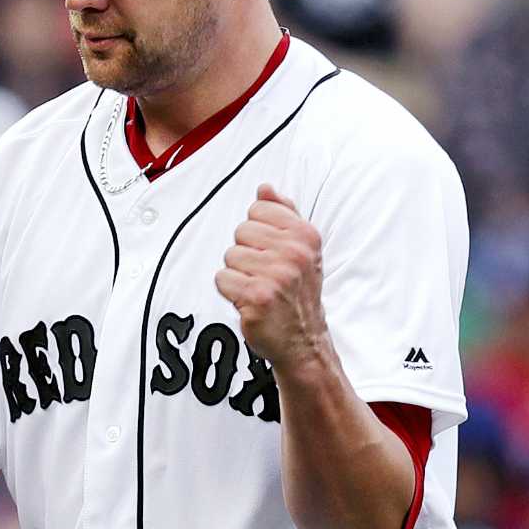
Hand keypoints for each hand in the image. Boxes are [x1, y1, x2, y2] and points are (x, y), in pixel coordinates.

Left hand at [216, 184, 327, 369]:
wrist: (304, 340)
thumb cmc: (298, 292)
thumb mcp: (302, 249)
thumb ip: (284, 214)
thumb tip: (264, 188)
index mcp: (306, 235)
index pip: (257, 210)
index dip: (257, 232)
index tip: (271, 252)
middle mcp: (294, 253)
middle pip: (241, 231)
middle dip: (246, 253)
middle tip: (264, 274)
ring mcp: (277, 275)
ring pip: (230, 256)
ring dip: (238, 274)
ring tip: (258, 287)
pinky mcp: (257, 297)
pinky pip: (222, 279)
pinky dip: (230, 292)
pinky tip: (249, 301)